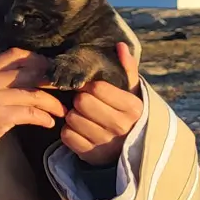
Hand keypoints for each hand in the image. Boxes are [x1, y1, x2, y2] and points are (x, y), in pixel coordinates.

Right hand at [0, 48, 66, 158]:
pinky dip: (43, 118)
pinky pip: (30, 113)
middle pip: (30, 72)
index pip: (15, 54)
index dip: (36, 59)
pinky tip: (50, 123)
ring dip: (52, 103)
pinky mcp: (0, 115)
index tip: (48, 68)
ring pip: (34, 94)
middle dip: (50, 80)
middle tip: (64, 88)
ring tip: (61, 111)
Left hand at [61, 42, 143, 165]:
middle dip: (80, 99)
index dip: (90, 85)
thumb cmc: (127, 112)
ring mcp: (105, 142)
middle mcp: (121, 126)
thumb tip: (120, 46)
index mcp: (133, 108)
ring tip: (83, 115)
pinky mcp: (90, 154)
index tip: (93, 88)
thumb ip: (127, 68)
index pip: (98, 88)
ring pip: (72, 119)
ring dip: (73, 115)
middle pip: (82, 102)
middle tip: (85, 101)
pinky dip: (69, 131)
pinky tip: (79, 128)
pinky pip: (67, 136)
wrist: (130, 147)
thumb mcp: (132, 91)